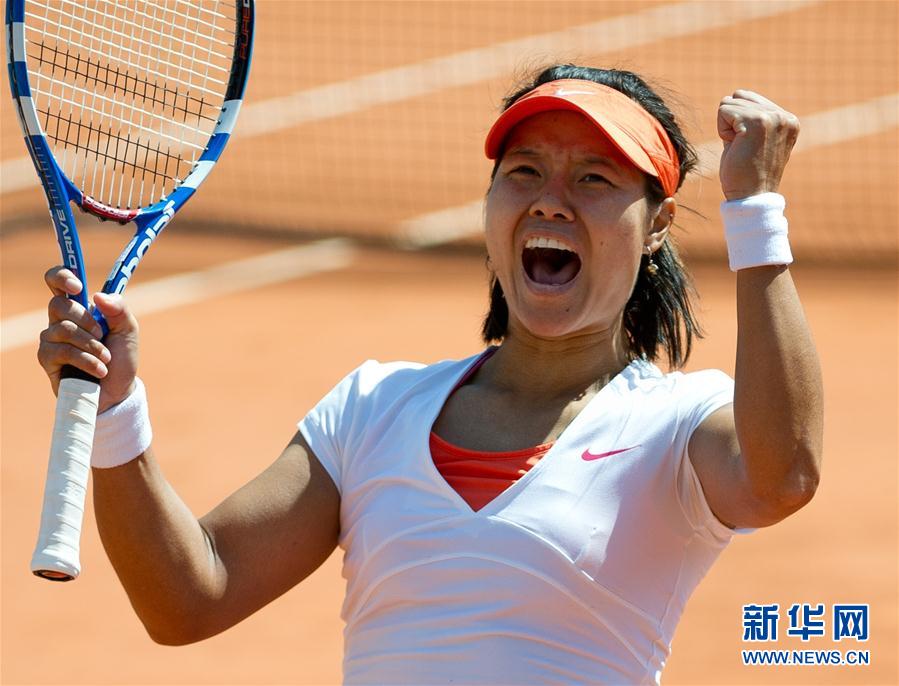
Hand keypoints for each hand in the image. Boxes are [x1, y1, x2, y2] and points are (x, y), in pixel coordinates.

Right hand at [38, 267, 139, 412]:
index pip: (58, 281)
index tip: (78, 286)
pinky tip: (100, 370)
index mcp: (80, 307)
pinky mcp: (47, 359)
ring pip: (63, 329)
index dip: (62, 276)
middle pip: (60, 304)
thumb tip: (99, 296)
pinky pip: (61, 351)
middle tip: (103, 334)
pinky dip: (86, 360)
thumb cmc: (121, 359)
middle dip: (87, 320)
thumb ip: (119, 309)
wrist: (118, 391)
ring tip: (106, 358)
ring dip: (92, 345)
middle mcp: (61, 320)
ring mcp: (51, 339)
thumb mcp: (128, 331)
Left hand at [717, 90, 799, 200]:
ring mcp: (773, 118)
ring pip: (730, 102)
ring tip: (740, 147)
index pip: (749, 99)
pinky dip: (722, 130)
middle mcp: (785, 116)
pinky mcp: (758, 122)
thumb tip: (733, 96)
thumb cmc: (746, 174)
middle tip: (742, 147)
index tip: (748, 145)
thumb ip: (750, 118)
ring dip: (727, 126)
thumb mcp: (755, 140)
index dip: (738, 122)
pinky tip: (735, 147)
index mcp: (788, 120)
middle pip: (739, 96)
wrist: (750, 198)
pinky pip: (724, 110)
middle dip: (731, 121)